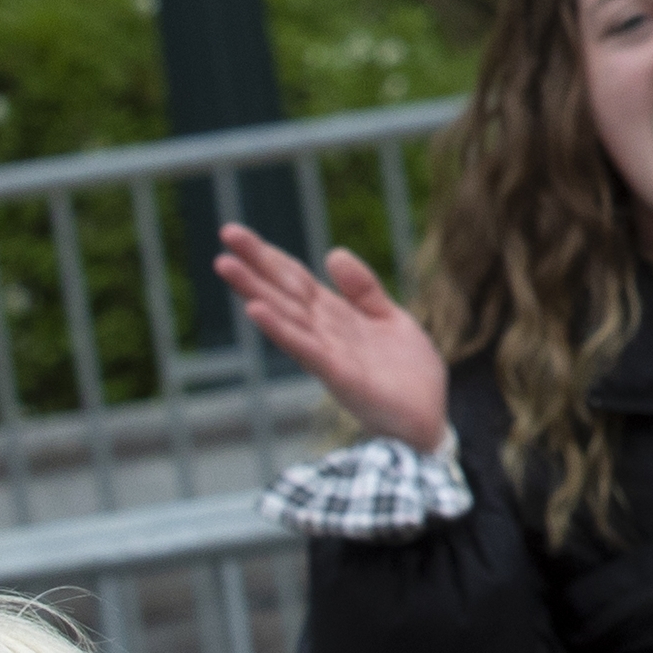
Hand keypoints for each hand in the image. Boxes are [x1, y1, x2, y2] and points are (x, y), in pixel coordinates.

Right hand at [213, 223, 449, 453]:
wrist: (429, 420)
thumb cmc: (408, 374)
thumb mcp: (391, 319)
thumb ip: (363, 290)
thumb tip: (332, 253)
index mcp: (337, 317)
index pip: (296, 280)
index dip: (269, 256)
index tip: (235, 233)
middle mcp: (325, 334)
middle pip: (284, 293)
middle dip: (254, 266)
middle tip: (224, 235)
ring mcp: (329, 355)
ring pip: (287, 318)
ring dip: (256, 292)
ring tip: (226, 266)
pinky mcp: (341, 377)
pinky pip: (307, 350)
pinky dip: (282, 330)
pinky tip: (257, 311)